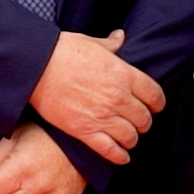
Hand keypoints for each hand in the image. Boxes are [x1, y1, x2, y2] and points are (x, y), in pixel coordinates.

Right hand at [28, 30, 163, 165]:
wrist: (36, 66)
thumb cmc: (62, 51)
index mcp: (124, 74)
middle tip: (138, 121)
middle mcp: (118, 98)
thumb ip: (111, 44)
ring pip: (131, 137)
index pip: (155, 96)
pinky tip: (121, 155)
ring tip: (128, 137)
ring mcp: (102, 116)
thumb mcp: (92, 42)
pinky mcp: (85, 131)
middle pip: (144, 119)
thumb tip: (120, 37)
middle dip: (143, 122)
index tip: (154, 106)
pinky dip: (119, 156)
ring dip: (131, 138)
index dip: (157, 103)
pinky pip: (110, 151)